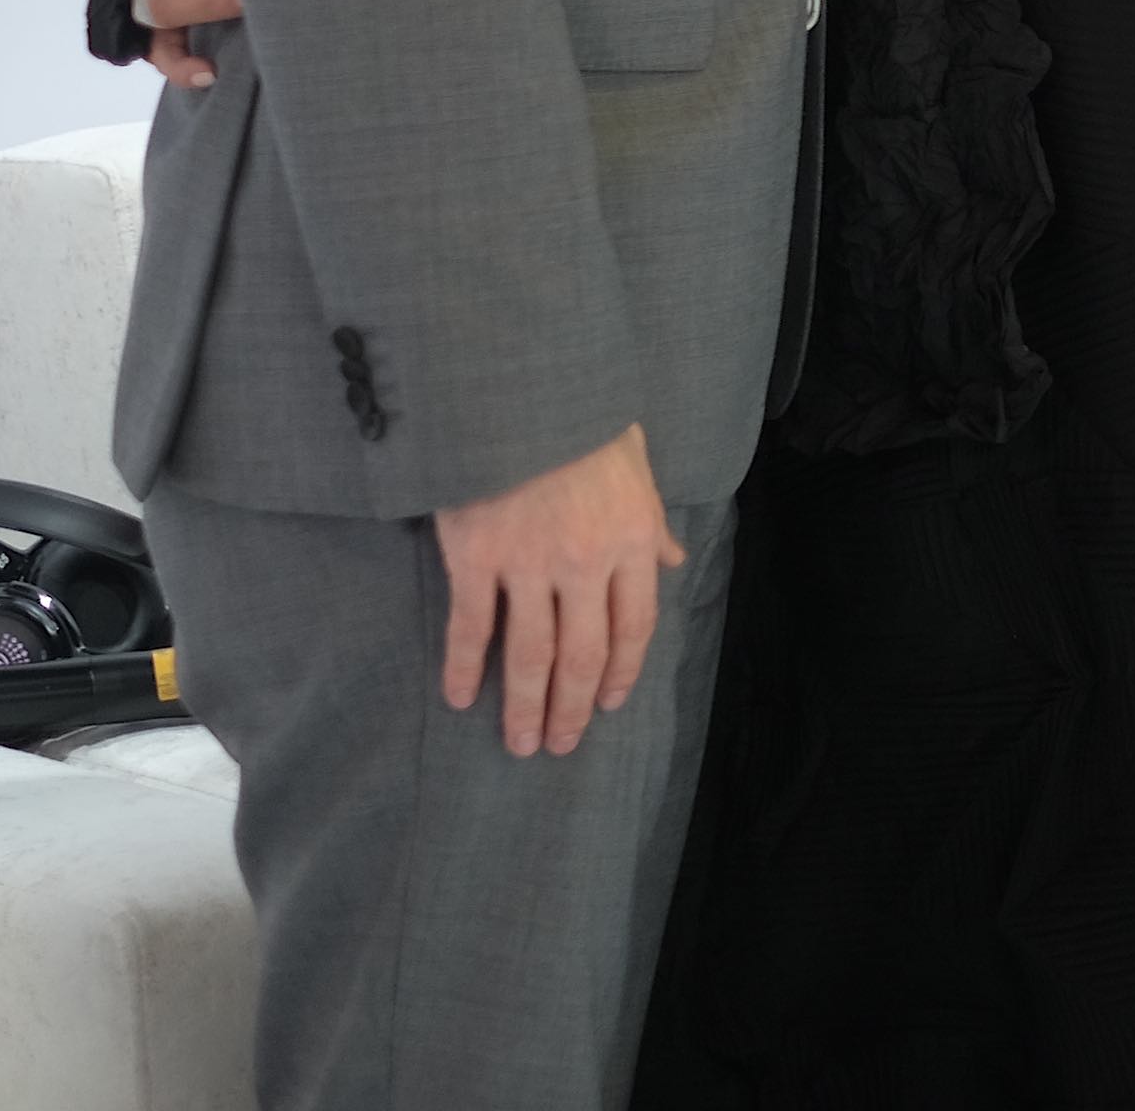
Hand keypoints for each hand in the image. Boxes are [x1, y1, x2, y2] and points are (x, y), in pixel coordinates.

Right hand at [432, 423, 683, 758]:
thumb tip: (674, 559)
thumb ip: (651, 520)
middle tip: (559, 746)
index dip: (622, 672)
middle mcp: (584, 562)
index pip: (634, 626)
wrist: (521, 387)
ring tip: (520, 743)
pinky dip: (465, 668)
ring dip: (525, 706)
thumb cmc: (582, 422)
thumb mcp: (636, 466)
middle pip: (582, 655)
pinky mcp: (475, 557)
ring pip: (531, 655)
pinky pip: (472, 626)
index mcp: (628, 540)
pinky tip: (460, 699)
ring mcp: (528, 563)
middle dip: (572, 708)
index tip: (609, 704)